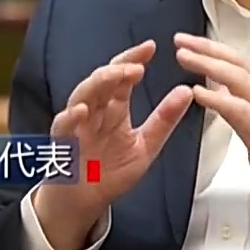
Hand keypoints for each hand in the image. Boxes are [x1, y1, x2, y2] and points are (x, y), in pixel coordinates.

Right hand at [32, 40, 193, 249]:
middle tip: (137, 66)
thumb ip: (164, 119)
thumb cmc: (110, 173)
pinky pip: (63, 126)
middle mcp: (95, 111)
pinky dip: (71, 116)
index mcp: (114, 108)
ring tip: (115, 76)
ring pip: (82, 95)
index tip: (150, 47)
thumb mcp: (145, 145)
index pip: (122, 77)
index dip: (134, 60)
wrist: (85, 202)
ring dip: (97, 84)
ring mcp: (77, 125)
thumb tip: (186, 91)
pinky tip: (82, 111)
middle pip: (101, 80)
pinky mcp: (63, 143)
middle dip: (118, 70)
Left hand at [174, 32, 249, 234]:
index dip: (214, 50)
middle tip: (181, 40)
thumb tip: (223, 92)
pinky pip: (239, 110)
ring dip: (209, 64)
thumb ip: (241, 108)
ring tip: (185, 57)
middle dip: (208, 48)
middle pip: (239, 63)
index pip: (239, 64)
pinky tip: (199, 93)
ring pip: (239, 79)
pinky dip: (217, 99)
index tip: (190, 43)